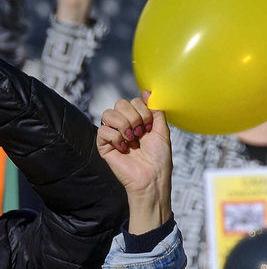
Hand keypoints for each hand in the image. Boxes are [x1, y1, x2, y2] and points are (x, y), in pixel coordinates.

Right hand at [98, 95, 171, 233]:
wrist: (152, 177)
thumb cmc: (159, 158)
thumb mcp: (162, 131)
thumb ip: (155, 111)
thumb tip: (146, 91)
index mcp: (137, 121)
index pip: (133, 101)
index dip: (143, 110)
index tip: (150, 126)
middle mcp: (124, 125)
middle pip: (120, 104)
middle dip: (134, 116)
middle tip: (141, 133)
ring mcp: (113, 134)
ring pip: (108, 114)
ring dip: (124, 125)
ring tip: (132, 139)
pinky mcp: (103, 146)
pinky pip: (102, 130)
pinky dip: (116, 138)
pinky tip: (124, 148)